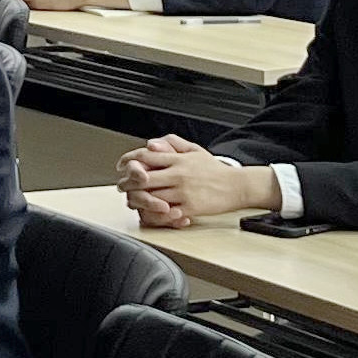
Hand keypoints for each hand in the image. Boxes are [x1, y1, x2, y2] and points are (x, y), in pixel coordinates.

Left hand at [122, 142, 275, 225]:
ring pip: (150, 196)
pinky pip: (165, 213)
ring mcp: (183, 192)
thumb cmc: (214, 170)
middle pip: (143, 178)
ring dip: (137, 199)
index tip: (122, 165)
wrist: (236, 186)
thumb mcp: (194, 150)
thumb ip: (172, 144)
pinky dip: (154, 213)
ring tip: (133, 200)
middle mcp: (178, 174)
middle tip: (122, 186)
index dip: (129, 160)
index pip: (146, 156)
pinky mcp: (189, 207)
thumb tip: (150, 143)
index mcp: (178, 159)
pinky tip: (149, 211)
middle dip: (127, 182)